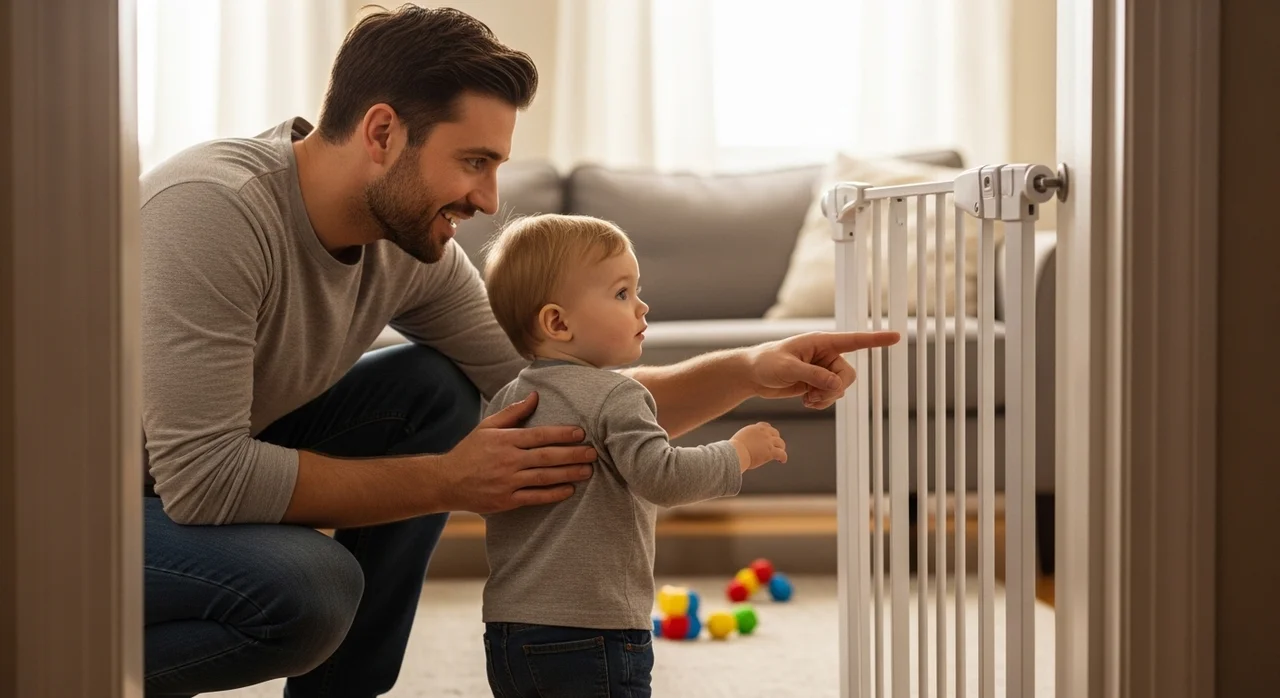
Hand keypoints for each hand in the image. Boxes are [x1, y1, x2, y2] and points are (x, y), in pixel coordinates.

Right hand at [441, 392, 595, 513]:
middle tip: (593, 453)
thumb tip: (535, 396)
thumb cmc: (470, 451)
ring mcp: (507, 482)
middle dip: (572, 454)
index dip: (562, 434)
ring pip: (544, 477)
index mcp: (505, 440)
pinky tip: (569, 490)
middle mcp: (508, 460)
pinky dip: (553, 494)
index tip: (581, 433)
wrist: (447, 481)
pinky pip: (535, 497)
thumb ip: (513, 412)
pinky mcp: (506, 500)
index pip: (539, 435)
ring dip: (568, 474)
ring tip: (588, 471)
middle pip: (546, 457)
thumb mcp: (487, 426)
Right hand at [730, 422, 787, 471]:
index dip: (769, 431)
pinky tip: (782, 461)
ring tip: (780, 453)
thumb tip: (738, 447)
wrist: (736, 452)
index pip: (765, 426)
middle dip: (776, 439)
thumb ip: (743, 440)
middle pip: (775, 433)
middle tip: (775, 445)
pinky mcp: (771, 452)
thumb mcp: (738, 439)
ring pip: (781, 443)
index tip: (769, 436)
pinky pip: (782, 454)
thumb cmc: (732, 449)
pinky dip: (783, 457)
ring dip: (781, 448)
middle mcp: (763, 433)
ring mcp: (768, 442)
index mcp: (755, 429)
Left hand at [745, 331, 900, 408]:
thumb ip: (812, 375)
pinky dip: (822, 403)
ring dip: (826, 398)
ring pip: (841, 388)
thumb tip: (836, 385)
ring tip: (807, 399)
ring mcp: (823, 370)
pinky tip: (806, 402)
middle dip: (834, 389)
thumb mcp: (788, 368)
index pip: (854, 341)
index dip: (876, 340)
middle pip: (848, 375)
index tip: (896, 336)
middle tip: (814, 396)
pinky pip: (831, 396)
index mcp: (821, 342)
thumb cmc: (766, 362)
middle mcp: (826, 355)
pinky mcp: (817, 383)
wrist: (752, 375)